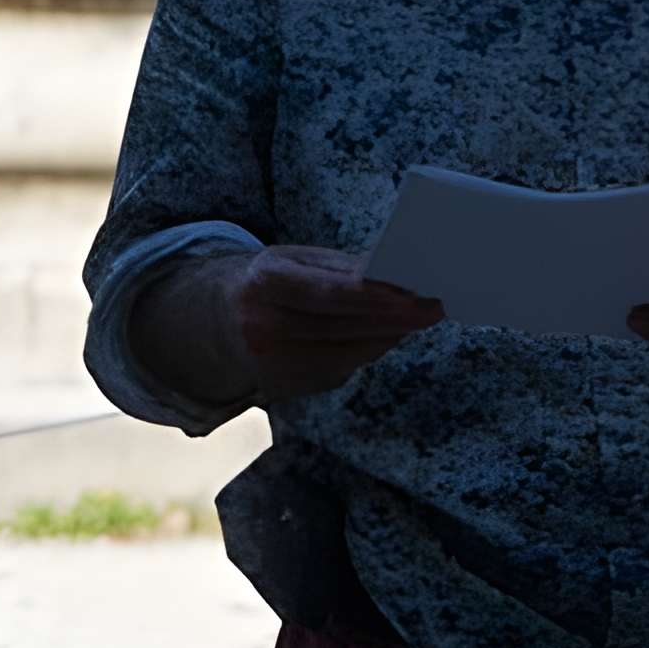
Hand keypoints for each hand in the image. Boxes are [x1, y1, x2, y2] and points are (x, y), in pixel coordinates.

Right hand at [228, 245, 442, 401]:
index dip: (376, 298)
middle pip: (344, 328)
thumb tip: (393, 277)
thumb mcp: (295, 259)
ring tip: (414, 320)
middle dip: (395, 320)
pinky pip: (340, 371)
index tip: (415, 297)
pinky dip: (365, 353)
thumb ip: (341, 267)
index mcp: (265, 283)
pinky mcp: (283, 388)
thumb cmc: (270, 282)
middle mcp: (263, 327)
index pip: (330, 294)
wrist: (216, 321)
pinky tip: (380, 337)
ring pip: (348, 355)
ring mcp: (271, 364)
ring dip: (386, 337)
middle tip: (432, 310)